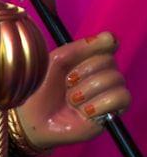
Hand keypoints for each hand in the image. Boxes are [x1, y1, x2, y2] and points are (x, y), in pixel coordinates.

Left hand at [15, 31, 129, 149]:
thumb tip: (109, 37)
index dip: (102, 44)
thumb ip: (79, 48)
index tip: (86, 51)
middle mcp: (100, 74)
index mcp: (87, 58)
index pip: (108, 43)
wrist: (32, 119)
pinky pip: (122, 97)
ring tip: (72, 100)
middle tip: (67, 84)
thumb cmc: (40, 89)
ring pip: (116, 78)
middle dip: (84, 72)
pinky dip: (101, 103)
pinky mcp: (112, 112)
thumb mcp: (55, 63)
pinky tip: (84, 111)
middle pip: (110, 61)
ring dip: (88, 89)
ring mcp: (107, 93)